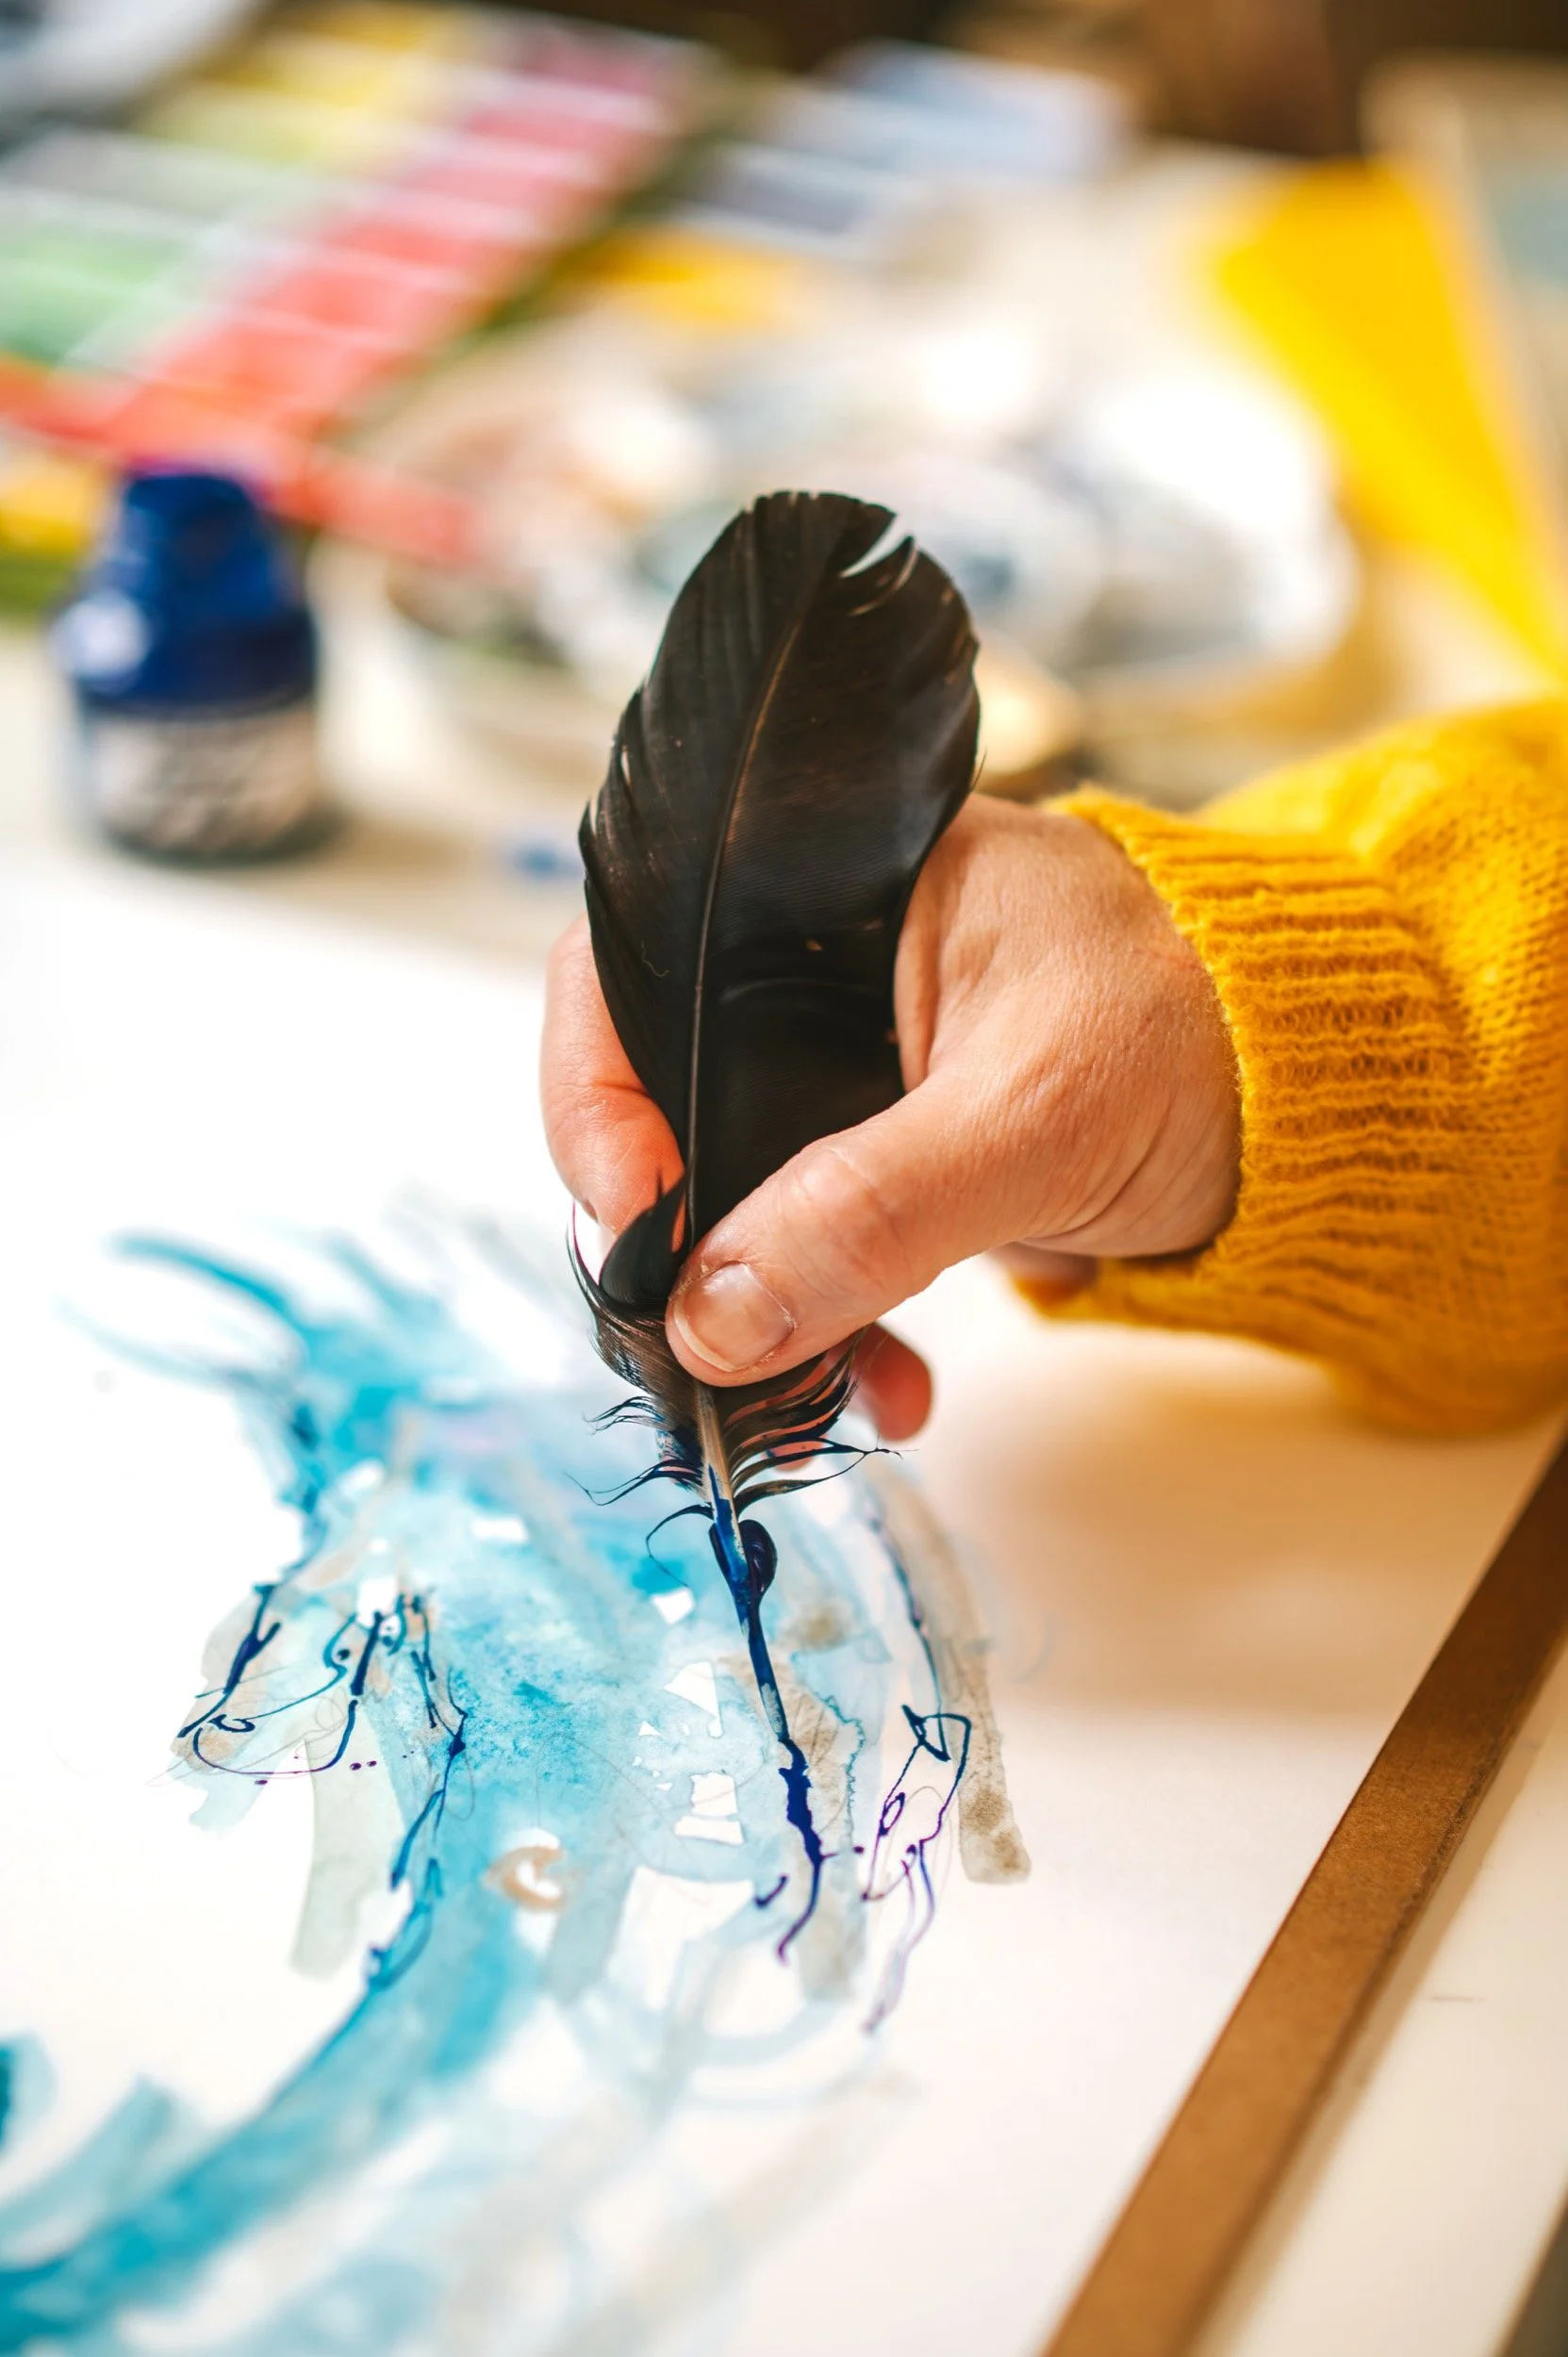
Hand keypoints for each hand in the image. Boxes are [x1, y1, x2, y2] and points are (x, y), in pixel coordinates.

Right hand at [543, 797, 1238, 1439]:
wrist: (1314, 1105)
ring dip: (761, 1313)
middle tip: (705, 1352)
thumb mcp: (1032, 1117)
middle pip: (662, 1099)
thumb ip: (871, 1208)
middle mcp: (807, 970)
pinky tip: (887, 1390)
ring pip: (731, 1193)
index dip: (592, 1093)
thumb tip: (712, 1313)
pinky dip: (828, 1328)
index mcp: (823, 890)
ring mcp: (841, 1068)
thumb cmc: (1197, 1035)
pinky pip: (805, 1247)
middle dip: (678, 1240)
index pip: (628, 965)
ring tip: (823, 1399)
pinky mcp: (880, 1156)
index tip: (635, 1221)